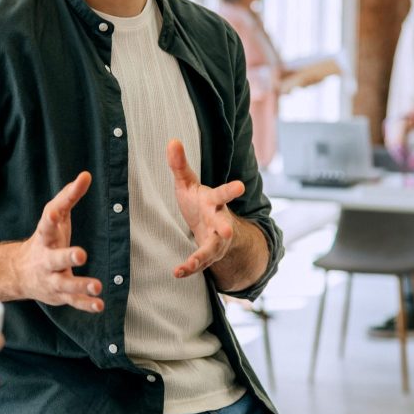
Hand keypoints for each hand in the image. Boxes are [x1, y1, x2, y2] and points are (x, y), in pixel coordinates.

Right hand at [12, 172, 102, 311]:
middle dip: (67, 257)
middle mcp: (46, 260)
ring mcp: (52, 279)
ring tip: (97, 286)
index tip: (57, 209)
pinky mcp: (60, 295)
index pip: (46, 224)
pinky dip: (86, 304)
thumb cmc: (45, 240)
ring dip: (80, 285)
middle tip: (81, 255)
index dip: (52, 216)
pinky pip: (73, 301)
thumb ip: (69, 196)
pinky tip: (99, 305)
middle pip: (54, 259)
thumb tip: (86, 175)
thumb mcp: (54, 218)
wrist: (19, 274)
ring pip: (65, 284)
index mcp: (44, 238)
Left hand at [167, 140, 244, 278]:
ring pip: (213, 249)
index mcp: (214, 202)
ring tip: (192, 264)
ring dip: (203, 255)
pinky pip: (200, 263)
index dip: (231, 191)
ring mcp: (216, 240)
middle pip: (224, 224)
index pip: (223, 194)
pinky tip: (177, 272)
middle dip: (225, 226)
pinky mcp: (208, 255)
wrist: (213, 229)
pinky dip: (189, 268)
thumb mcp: (187, 183)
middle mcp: (219, 221)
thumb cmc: (198, 202)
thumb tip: (172, 140)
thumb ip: (179, 165)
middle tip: (227, 231)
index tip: (241, 187)